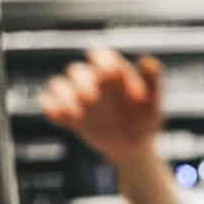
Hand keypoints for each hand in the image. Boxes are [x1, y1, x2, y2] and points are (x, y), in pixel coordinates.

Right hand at [40, 48, 162, 167]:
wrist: (133, 146)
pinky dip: (52, 109)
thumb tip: (148, 60)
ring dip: (65, 95)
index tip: (111, 74)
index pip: (102, 57)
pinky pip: (50, 106)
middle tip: (92, 98)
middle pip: (77, 71)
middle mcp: (91, 80)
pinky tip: (66, 119)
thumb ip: (152, 81)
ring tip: (78, 112)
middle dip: (83, 82)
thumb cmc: (145, 120)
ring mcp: (77, 98)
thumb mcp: (153, 103)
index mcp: (112, 72)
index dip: (103, 62)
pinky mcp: (67, 115)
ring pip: (59, 85)